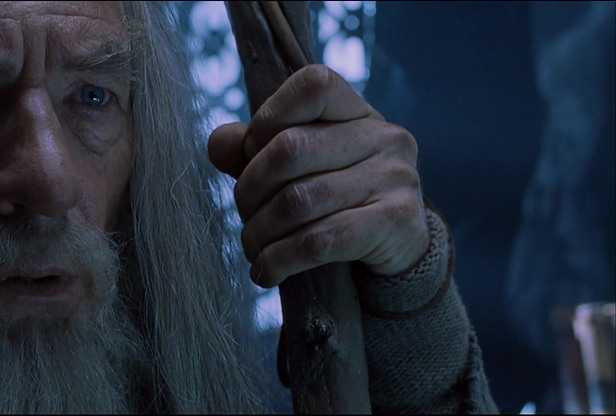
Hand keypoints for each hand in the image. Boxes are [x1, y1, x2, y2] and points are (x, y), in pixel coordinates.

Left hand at [208, 64, 428, 287]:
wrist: (398, 251)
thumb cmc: (336, 200)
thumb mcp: (297, 167)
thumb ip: (254, 149)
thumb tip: (218, 143)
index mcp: (357, 111)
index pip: (312, 85)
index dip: (267, 119)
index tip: (252, 157)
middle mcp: (384, 137)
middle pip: (291, 148)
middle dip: (251, 188)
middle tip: (244, 215)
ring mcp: (397, 178)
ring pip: (300, 200)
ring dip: (260, 232)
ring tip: (253, 248)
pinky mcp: (397, 224)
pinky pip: (320, 240)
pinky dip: (281, 259)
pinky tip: (268, 271)